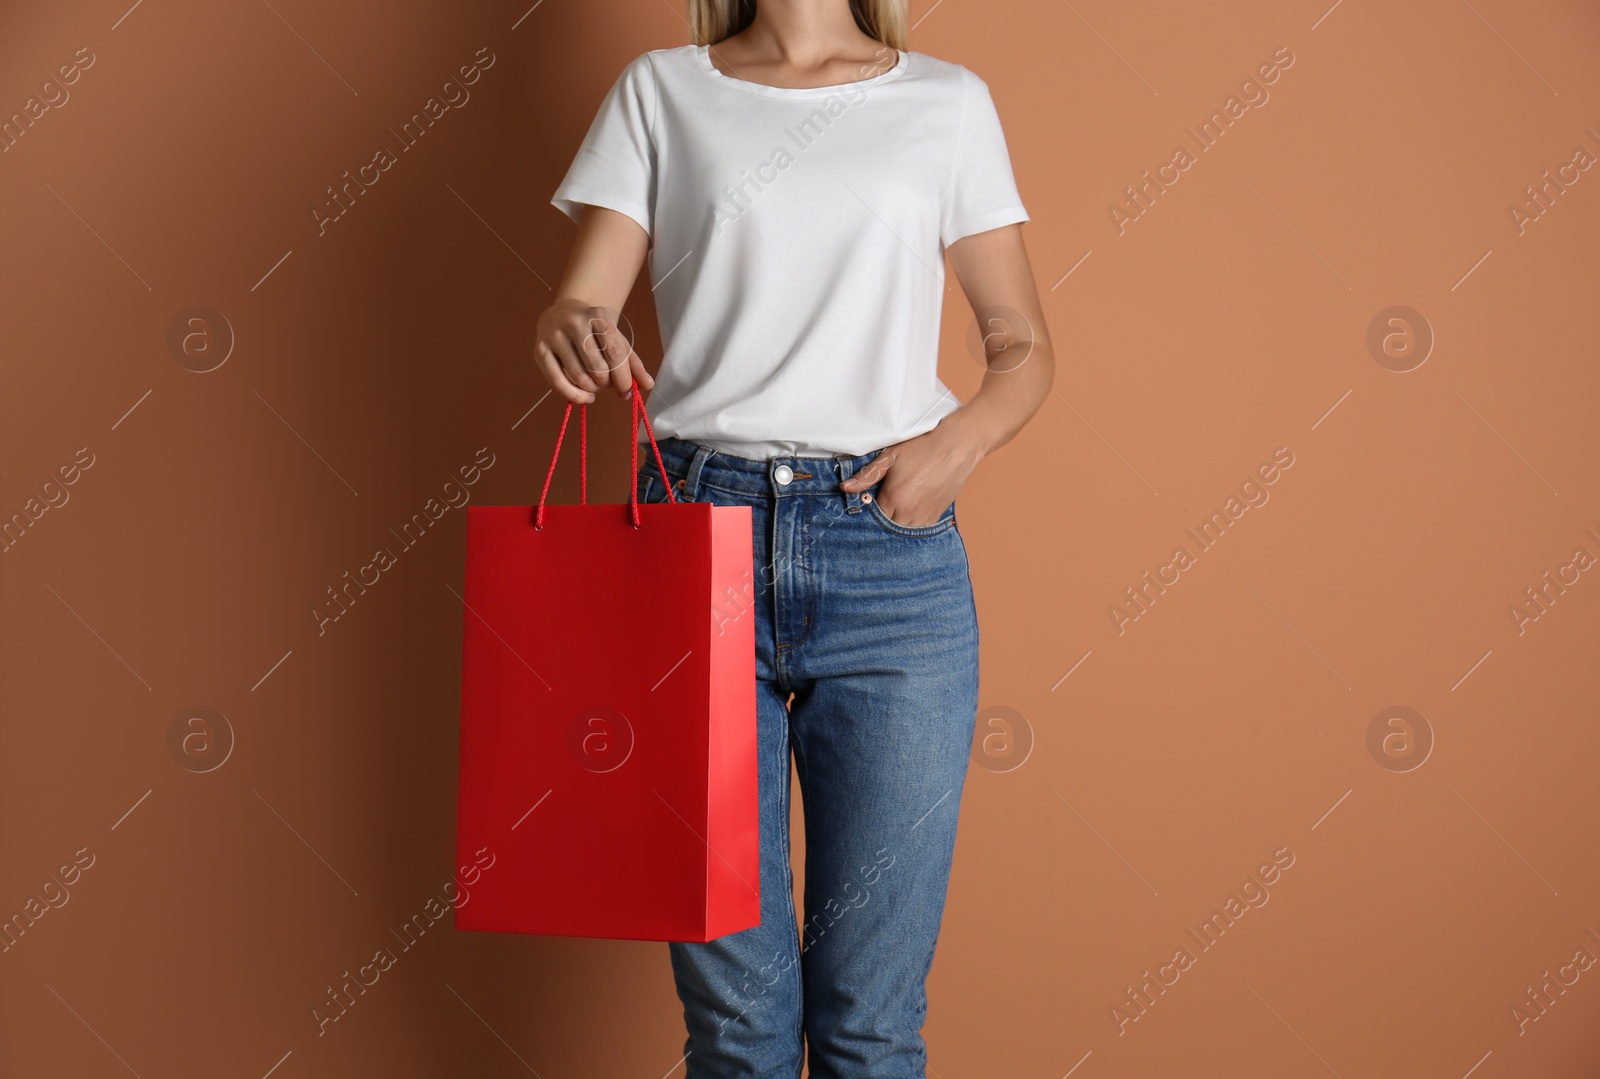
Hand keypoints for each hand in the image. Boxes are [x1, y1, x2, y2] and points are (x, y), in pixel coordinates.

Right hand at [533, 298, 654, 403]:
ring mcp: (554, 336)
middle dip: (606, 384)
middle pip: (597, 369)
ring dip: (591, 390)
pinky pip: (557, 382)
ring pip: (578, 378)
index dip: (623, 378)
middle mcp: (574, 323)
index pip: (614, 354)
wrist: (565, 312)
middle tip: (607, 383)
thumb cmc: (594, 331)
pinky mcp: (539, 350)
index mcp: (597, 317)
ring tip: (595, 387)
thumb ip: (634, 363)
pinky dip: (574, 396)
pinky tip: (584, 397)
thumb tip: (648, 385)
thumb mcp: (617, 340)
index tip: (626, 391)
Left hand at [840, 412, 988, 526]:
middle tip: (882, 503)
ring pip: (903, 531)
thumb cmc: (923, 447)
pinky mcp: (936, 516)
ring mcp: (924, 516)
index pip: (872, 517)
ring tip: (896, 506)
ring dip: (896, 522)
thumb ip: (868, 475)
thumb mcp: (891, 456)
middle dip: (881, 520)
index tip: (869, 501)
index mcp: (894, 498)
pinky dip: (911, 522)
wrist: (958, 445)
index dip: (868, 510)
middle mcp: (909, 512)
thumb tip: (846, 487)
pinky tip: (909, 509)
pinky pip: (918, 528)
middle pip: (887, 527)